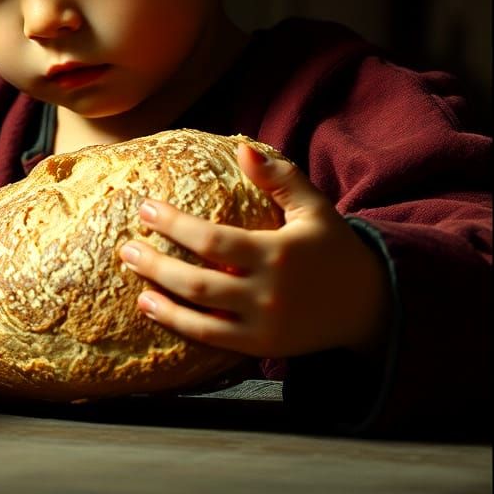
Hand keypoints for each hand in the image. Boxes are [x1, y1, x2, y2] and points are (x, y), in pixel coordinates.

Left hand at [118, 142, 390, 359]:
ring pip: (201, 314)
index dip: (175, 226)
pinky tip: (151, 306)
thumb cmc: (333, 248)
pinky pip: (212, 338)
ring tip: (131, 272)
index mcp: (279, 253)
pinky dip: (178, 324)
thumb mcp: (314, 208)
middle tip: (125, 246)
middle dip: (157, 263)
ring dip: (161, 295)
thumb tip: (242, 148)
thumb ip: (280, 177)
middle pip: (200, 282)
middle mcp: (269, 293)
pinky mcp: (261, 346)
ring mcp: (264, 325)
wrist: (367, 306)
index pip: (214, 240)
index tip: (145, 209)